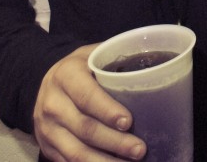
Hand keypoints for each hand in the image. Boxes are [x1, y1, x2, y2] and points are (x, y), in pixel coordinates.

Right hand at [34, 44, 146, 160]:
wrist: (48, 83)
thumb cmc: (83, 69)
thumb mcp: (95, 55)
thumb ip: (119, 59)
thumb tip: (160, 65)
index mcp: (66, 75)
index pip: (87, 96)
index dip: (108, 111)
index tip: (128, 121)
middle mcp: (53, 103)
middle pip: (85, 128)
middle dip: (115, 142)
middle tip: (140, 149)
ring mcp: (47, 128)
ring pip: (76, 152)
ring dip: (105, 161)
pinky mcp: (47, 146)